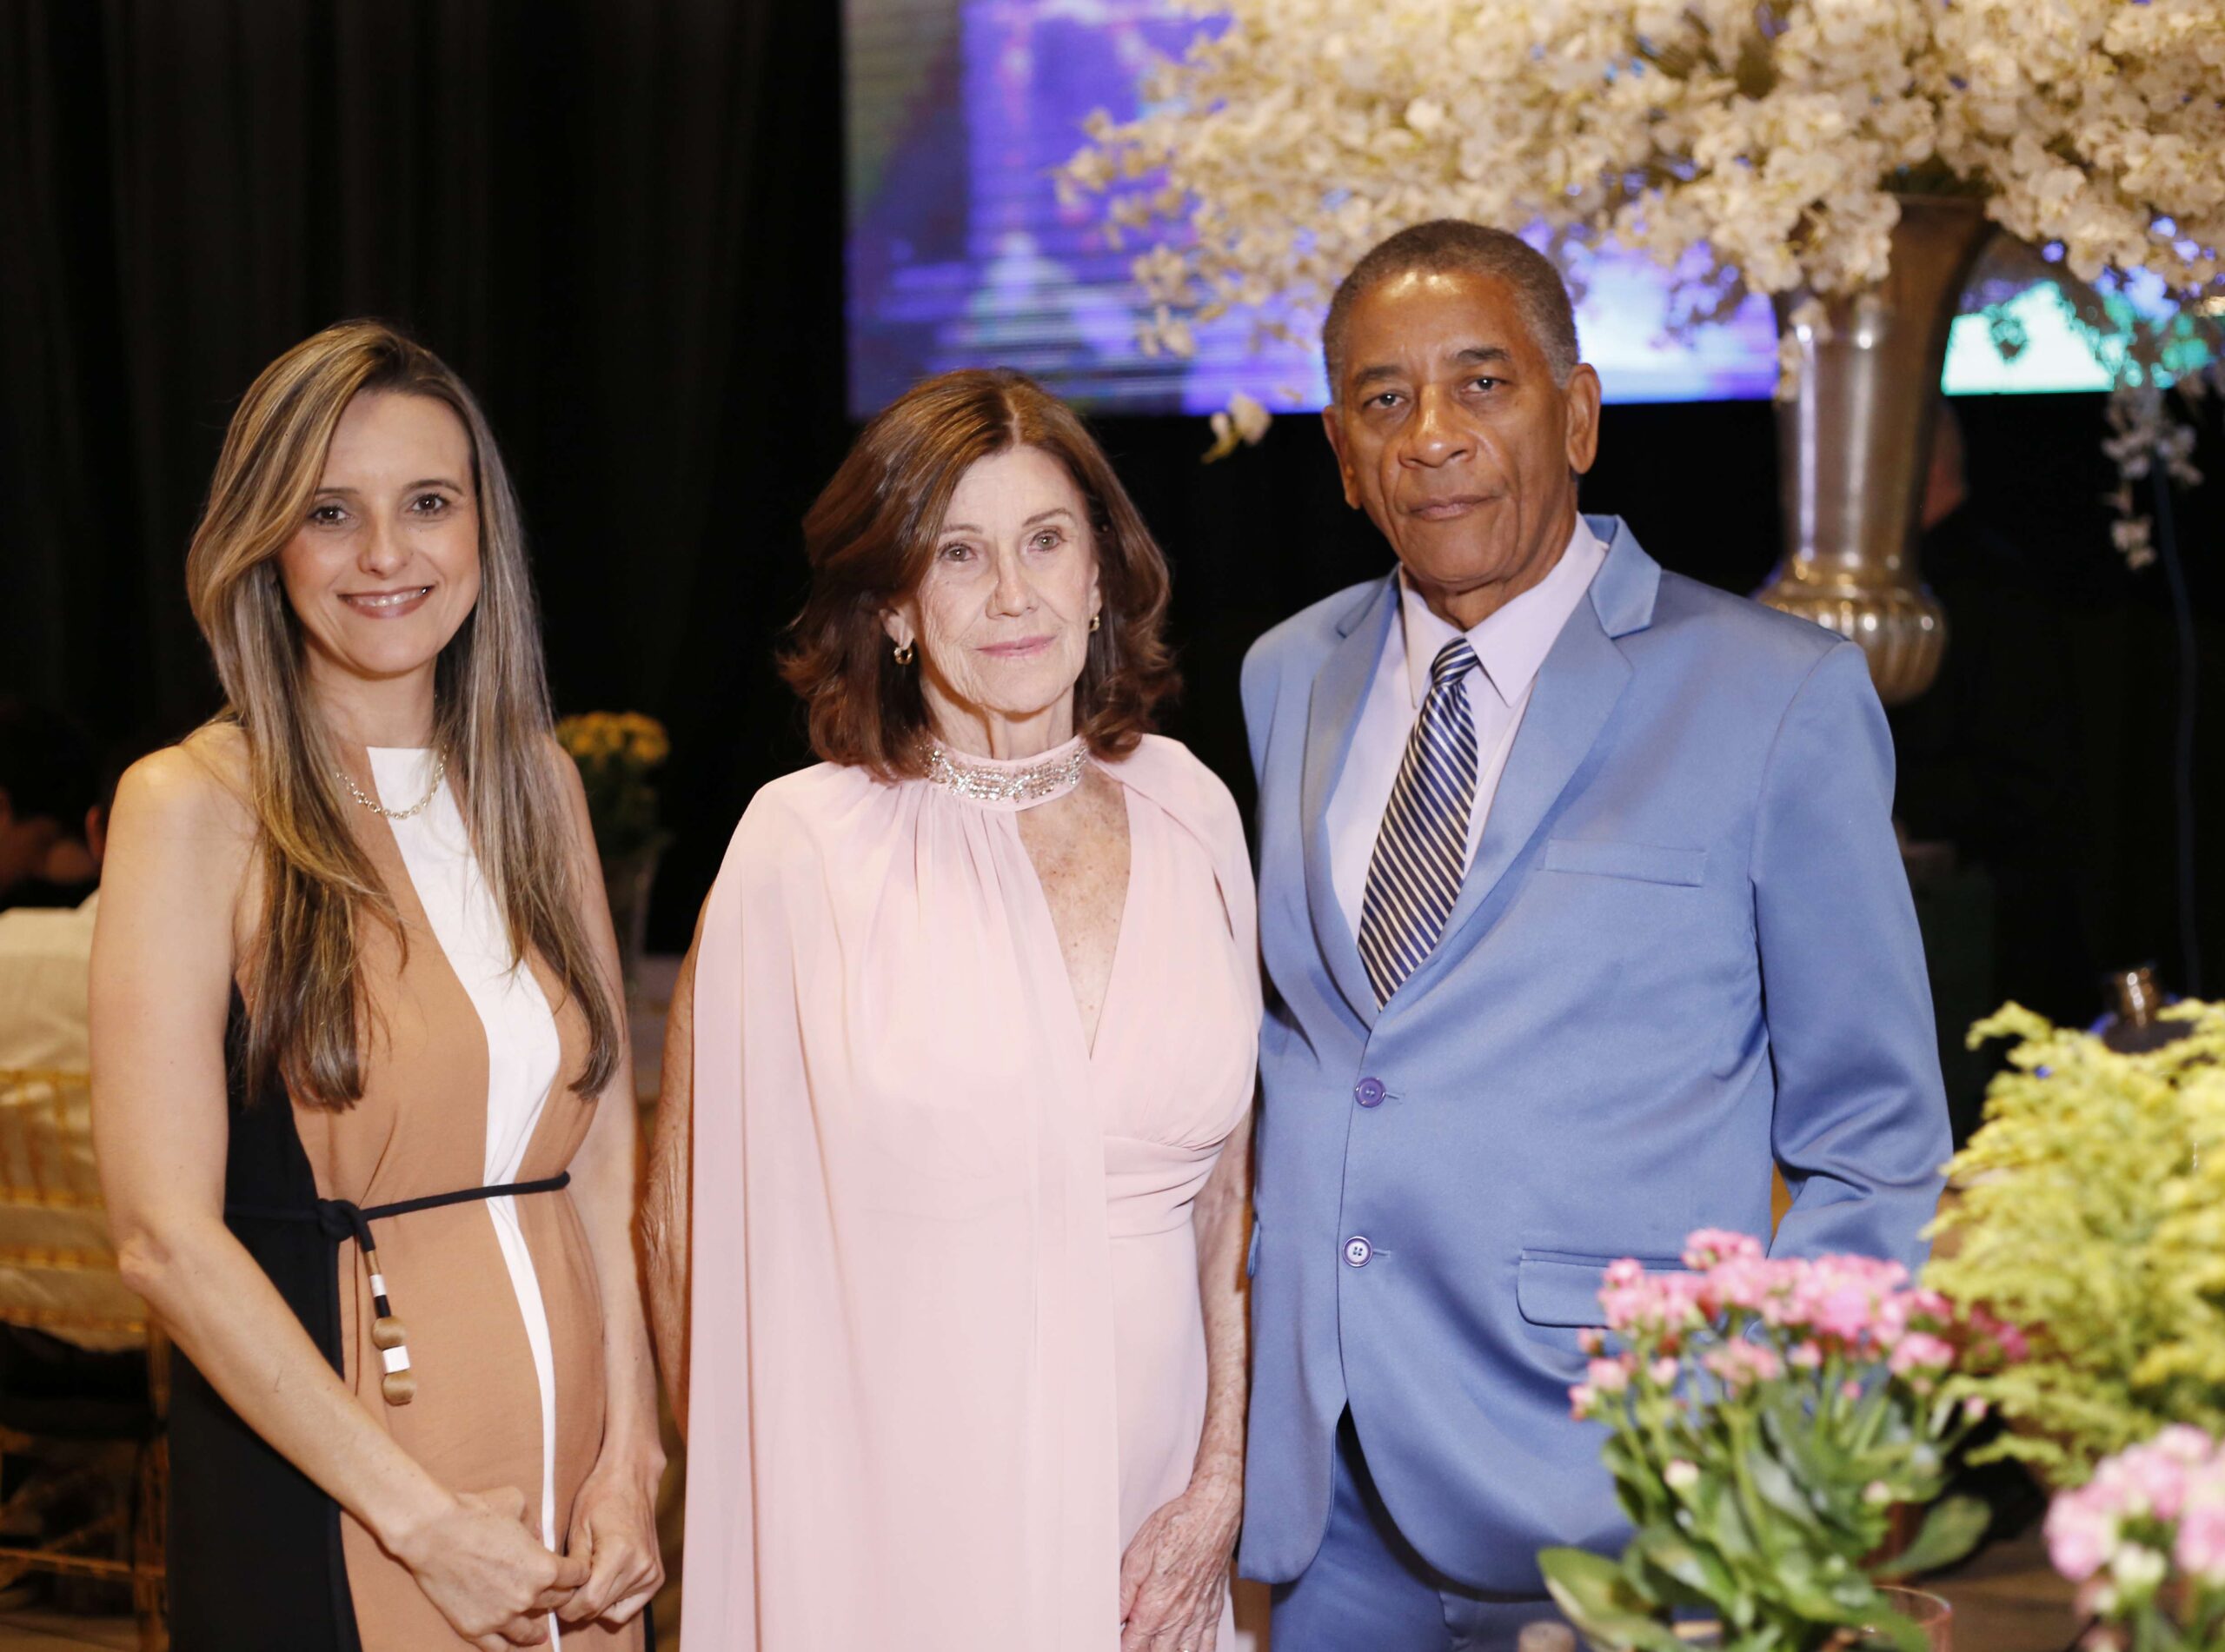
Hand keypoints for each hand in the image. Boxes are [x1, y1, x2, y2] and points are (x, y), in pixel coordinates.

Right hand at [392, 1486, 587, 1649]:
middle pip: (558, 1602)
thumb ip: (534, 1523)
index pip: (578, 1576)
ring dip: (537, 1629)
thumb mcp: (517, 1504)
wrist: (433, 1532)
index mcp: (544, 1567)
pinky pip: (498, 1648)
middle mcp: (528, 1596)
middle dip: (560, 1595)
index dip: (579, 1571)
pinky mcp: (475, 1628)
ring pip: (530, 1631)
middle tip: (557, 1595)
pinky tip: (512, 1647)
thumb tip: (537, 1537)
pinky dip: (508, 1647)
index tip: (577, 1571)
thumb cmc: (475, 1512)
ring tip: (540, 1633)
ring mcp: (502, 1616)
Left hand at [556, 1450, 665, 1628]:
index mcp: (620, 1554)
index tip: (556, 1596)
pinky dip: (613, 1603)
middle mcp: (641, 1567)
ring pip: (612, 1611)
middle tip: (568, 1585)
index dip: (567, 1606)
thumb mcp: (577, 1528)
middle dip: (578, 1604)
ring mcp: (652, 1573)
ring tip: (587, 1578)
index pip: (589, 1602)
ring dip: (595, 1603)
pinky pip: (629, 1607)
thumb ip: (572, 1566)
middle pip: (599, 1609)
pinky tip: (605, 1582)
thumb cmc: (600, 1497)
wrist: (631, 1479)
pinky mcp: (657, 1577)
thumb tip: (562, 1596)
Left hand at [1118, 1462, 1241, 1651]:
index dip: (1119, 1646)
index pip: (1132, 1645)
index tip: (1110, 1640)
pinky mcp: (1212, 1610)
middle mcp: (1179, 1617)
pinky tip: (1184, 1650)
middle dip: (1140, 1651)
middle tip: (1130, 1642)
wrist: (1214, 1513)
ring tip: (1153, 1647)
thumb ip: (1124, 1590)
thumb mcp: (1139, 1552)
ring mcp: (1198, 1616)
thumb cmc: (1178, 1526)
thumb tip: (1113, 1615)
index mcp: (1156, 1604)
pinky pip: (1207, 1645)